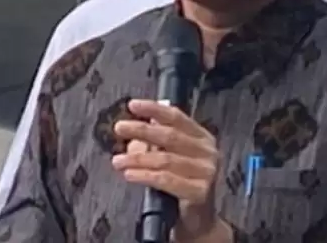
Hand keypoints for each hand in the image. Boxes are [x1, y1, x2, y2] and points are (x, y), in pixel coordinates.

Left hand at [112, 99, 230, 242]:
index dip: (154, 110)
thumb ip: (155, 144)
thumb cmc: (183, 187)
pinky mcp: (201, 191)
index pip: (177, 117)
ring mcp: (206, 171)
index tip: (133, 105)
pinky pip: (166, 180)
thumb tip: (133, 131)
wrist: (198, 221)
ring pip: (165, 159)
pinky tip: (130, 174)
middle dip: (141, 130)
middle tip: (120, 128)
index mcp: (202, 138)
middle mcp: (208, 152)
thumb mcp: (170, 160)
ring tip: (118, 160)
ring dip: (137, 158)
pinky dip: (144, 176)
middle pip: (170, 136)